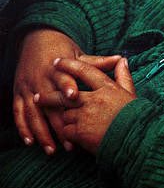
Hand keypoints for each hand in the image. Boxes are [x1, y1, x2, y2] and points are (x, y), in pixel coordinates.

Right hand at [13, 28, 87, 153]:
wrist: (36, 39)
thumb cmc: (63, 49)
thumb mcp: (79, 54)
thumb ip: (98, 62)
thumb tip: (121, 59)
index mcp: (57, 68)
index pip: (63, 79)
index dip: (68, 87)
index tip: (76, 97)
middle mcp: (41, 78)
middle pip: (50, 104)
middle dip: (58, 123)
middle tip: (69, 142)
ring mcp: (28, 87)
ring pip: (33, 113)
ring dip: (42, 132)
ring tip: (52, 149)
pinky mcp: (19, 93)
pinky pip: (18, 113)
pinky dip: (23, 128)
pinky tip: (30, 143)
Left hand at [48, 57, 135, 153]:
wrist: (136, 140)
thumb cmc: (136, 117)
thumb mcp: (131, 93)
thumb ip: (123, 76)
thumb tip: (122, 59)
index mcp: (107, 88)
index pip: (85, 72)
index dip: (70, 65)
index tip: (57, 62)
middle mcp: (94, 99)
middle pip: (65, 93)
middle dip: (50, 95)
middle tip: (39, 96)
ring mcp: (85, 115)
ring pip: (65, 113)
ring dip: (65, 119)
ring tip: (62, 123)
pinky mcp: (80, 132)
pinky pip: (66, 130)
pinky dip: (68, 134)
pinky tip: (72, 137)